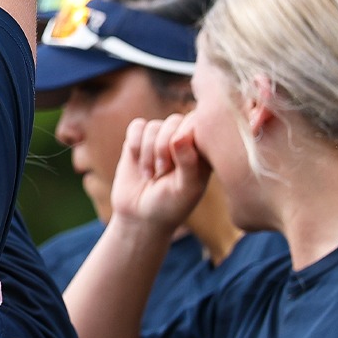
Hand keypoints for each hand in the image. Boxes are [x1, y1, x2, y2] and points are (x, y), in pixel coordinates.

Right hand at [110, 114, 211, 231]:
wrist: (140, 217)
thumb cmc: (171, 206)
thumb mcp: (185, 189)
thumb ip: (188, 162)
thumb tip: (180, 135)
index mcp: (202, 149)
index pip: (199, 123)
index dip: (186, 136)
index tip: (178, 164)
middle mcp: (183, 140)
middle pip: (175, 121)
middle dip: (164, 146)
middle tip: (162, 172)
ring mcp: (159, 139)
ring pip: (154, 126)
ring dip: (148, 151)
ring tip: (150, 175)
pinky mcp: (138, 141)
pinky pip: (136, 127)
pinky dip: (135, 144)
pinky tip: (138, 163)